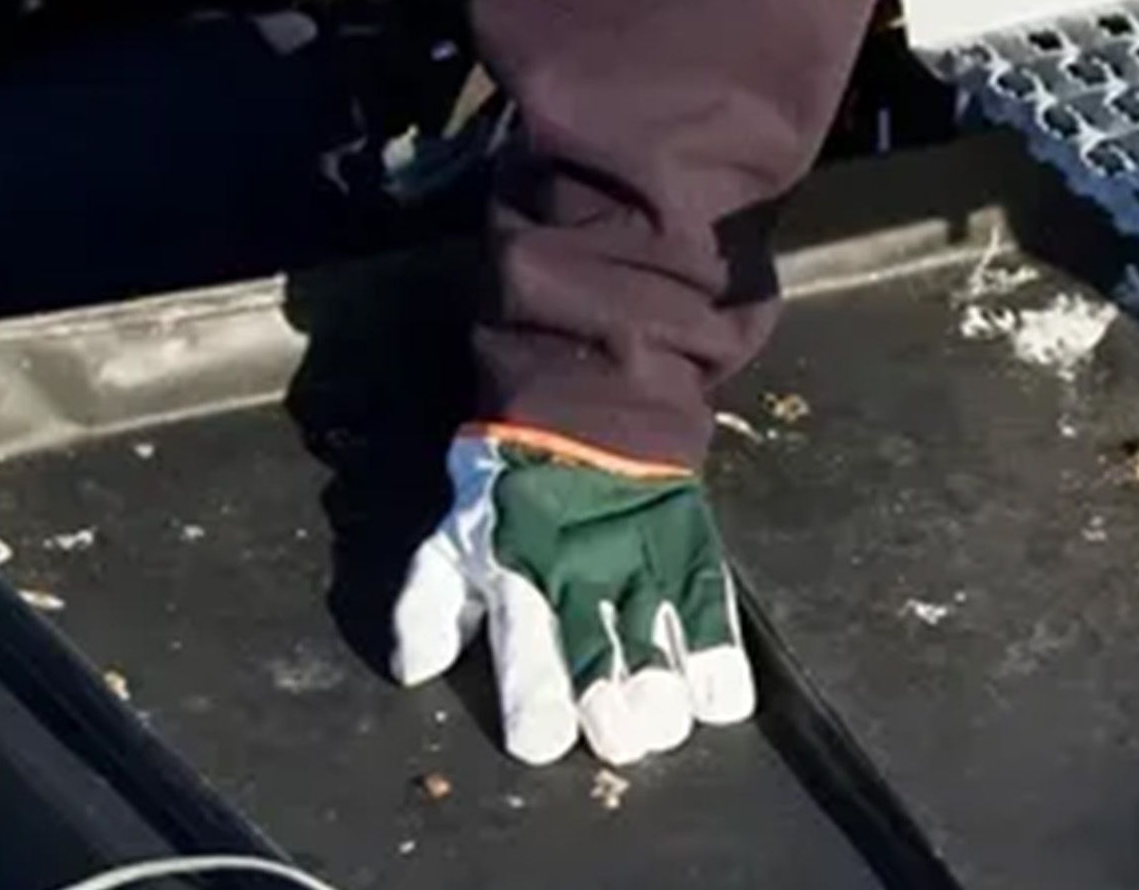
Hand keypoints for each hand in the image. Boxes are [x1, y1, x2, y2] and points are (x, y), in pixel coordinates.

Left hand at [387, 425, 757, 766]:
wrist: (584, 399)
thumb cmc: (506, 484)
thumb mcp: (450, 537)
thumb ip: (426, 606)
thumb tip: (416, 670)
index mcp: (513, 574)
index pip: (524, 651)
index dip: (535, 707)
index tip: (542, 740)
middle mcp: (579, 573)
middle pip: (598, 662)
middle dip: (609, 714)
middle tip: (618, 738)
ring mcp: (638, 561)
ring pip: (657, 645)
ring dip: (663, 696)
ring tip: (662, 723)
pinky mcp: (688, 547)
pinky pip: (712, 609)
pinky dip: (721, 660)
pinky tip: (721, 700)